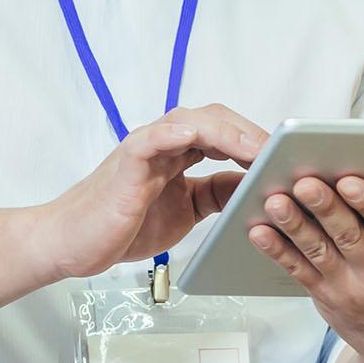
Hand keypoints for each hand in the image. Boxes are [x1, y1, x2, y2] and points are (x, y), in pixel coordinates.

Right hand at [36, 105, 262, 280]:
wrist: (74, 242)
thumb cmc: (124, 224)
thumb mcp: (186, 210)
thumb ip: (217, 194)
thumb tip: (258, 188)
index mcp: (179, 152)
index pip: (226, 133)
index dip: (258, 141)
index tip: (289, 158)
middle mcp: (164, 143)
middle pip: (215, 120)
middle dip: (251, 134)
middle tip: (283, 154)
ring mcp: (144, 149)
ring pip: (189, 122)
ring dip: (226, 132)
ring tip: (255, 148)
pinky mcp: (125, 164)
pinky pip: (150, 139)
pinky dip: (172, 133)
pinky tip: (193, 135)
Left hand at [249, 175, 363, 362]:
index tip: (351, 181)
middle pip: (347, 237)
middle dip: (325, 207)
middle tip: (305, 181)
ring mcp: (347, 289)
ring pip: (316, 252)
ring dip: (293, 225)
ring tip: (274, 200)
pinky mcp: (325, 296)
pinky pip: (297, 271)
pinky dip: (276, 251)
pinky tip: (256, 230)